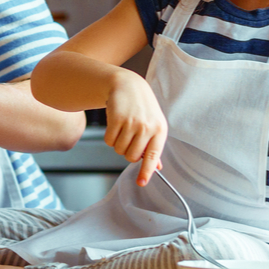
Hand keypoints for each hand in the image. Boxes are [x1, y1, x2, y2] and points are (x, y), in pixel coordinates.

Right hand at [103, 70, 166, 184]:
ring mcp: (132, 123)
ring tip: (122, 130)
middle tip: (128, 140)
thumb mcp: (154, 125)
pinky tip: (114, 126)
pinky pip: (108, 141)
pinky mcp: (117, 119)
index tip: (141, 183)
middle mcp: (147, 127)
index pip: (153, 156)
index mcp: (160, 130)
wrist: (128, 85)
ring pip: (119, 150)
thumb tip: (157, 167)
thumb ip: (154, 146)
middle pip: (131, 156)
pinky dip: (109, 138)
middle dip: (127, 152)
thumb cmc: (143, 108)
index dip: (146, 171)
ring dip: (117, 144)